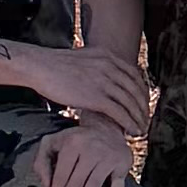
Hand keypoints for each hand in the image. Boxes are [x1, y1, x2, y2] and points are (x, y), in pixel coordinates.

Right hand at [17, 40, 154, 145]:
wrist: (40, 66)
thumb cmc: (55, 66)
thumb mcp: (84, 59)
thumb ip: (98, 67)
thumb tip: (104, 80)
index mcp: (108, 56)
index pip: (134, 75)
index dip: (142, 92)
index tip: (143, 103)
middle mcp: (110, 67)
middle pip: (136, 90)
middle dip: (143, 107)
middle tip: (145, 119)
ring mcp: (104, 81)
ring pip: (130, 102)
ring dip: (138, 118)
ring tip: (140, 129)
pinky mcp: (96, 96)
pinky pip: (119, 112)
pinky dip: (129, 122)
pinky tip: (131, 130)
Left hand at [34, 116, 138, 186]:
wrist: (106, 127)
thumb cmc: (75, 140)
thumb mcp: (53, 142)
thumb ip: (41, 161)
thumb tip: (46, 185)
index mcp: (71, 144)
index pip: (61, 176)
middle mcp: (90, 149)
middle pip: (76, 184)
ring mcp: (107, 157)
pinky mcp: (122, 163)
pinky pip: (119, 183)